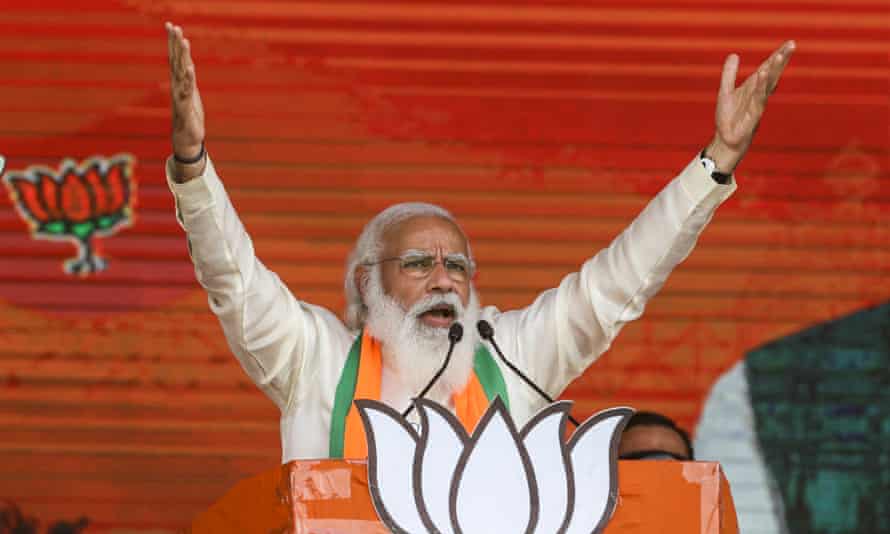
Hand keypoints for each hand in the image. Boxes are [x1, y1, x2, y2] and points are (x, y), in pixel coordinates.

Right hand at [166, 22, 204, 165]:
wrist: (186, 138)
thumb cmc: (189, 116)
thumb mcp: (191, 94)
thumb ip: (188, 79)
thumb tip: (188, 64)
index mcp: (179, 82)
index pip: (175, 57)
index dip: (173, 42)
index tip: (171, 25)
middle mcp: (177, 86)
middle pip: (176, 60)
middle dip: (175, 43)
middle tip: (173, 25)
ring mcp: (181, 95)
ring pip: (181, 72)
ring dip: (183, 56)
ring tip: (184, 40)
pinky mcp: (186, 106)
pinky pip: (187, 90)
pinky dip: (188, 78)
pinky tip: (190, 67)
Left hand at [707, 40, 795, 172]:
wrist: (726, 139)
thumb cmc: (729, 117)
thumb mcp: (725, 91)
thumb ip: (729, 74)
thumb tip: (734, 55)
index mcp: (754, 87)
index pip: (768, 68)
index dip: (778, 56)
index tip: (790, 43)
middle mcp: (759, 93)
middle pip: (773, 73)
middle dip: (781, 59)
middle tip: (792, 44)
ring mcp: (758, 103)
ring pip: (769, 84)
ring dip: (774, 70)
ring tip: (779, 55)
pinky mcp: (753, 114)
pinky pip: (758, 97)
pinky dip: (761, 86)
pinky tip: (763, 74)